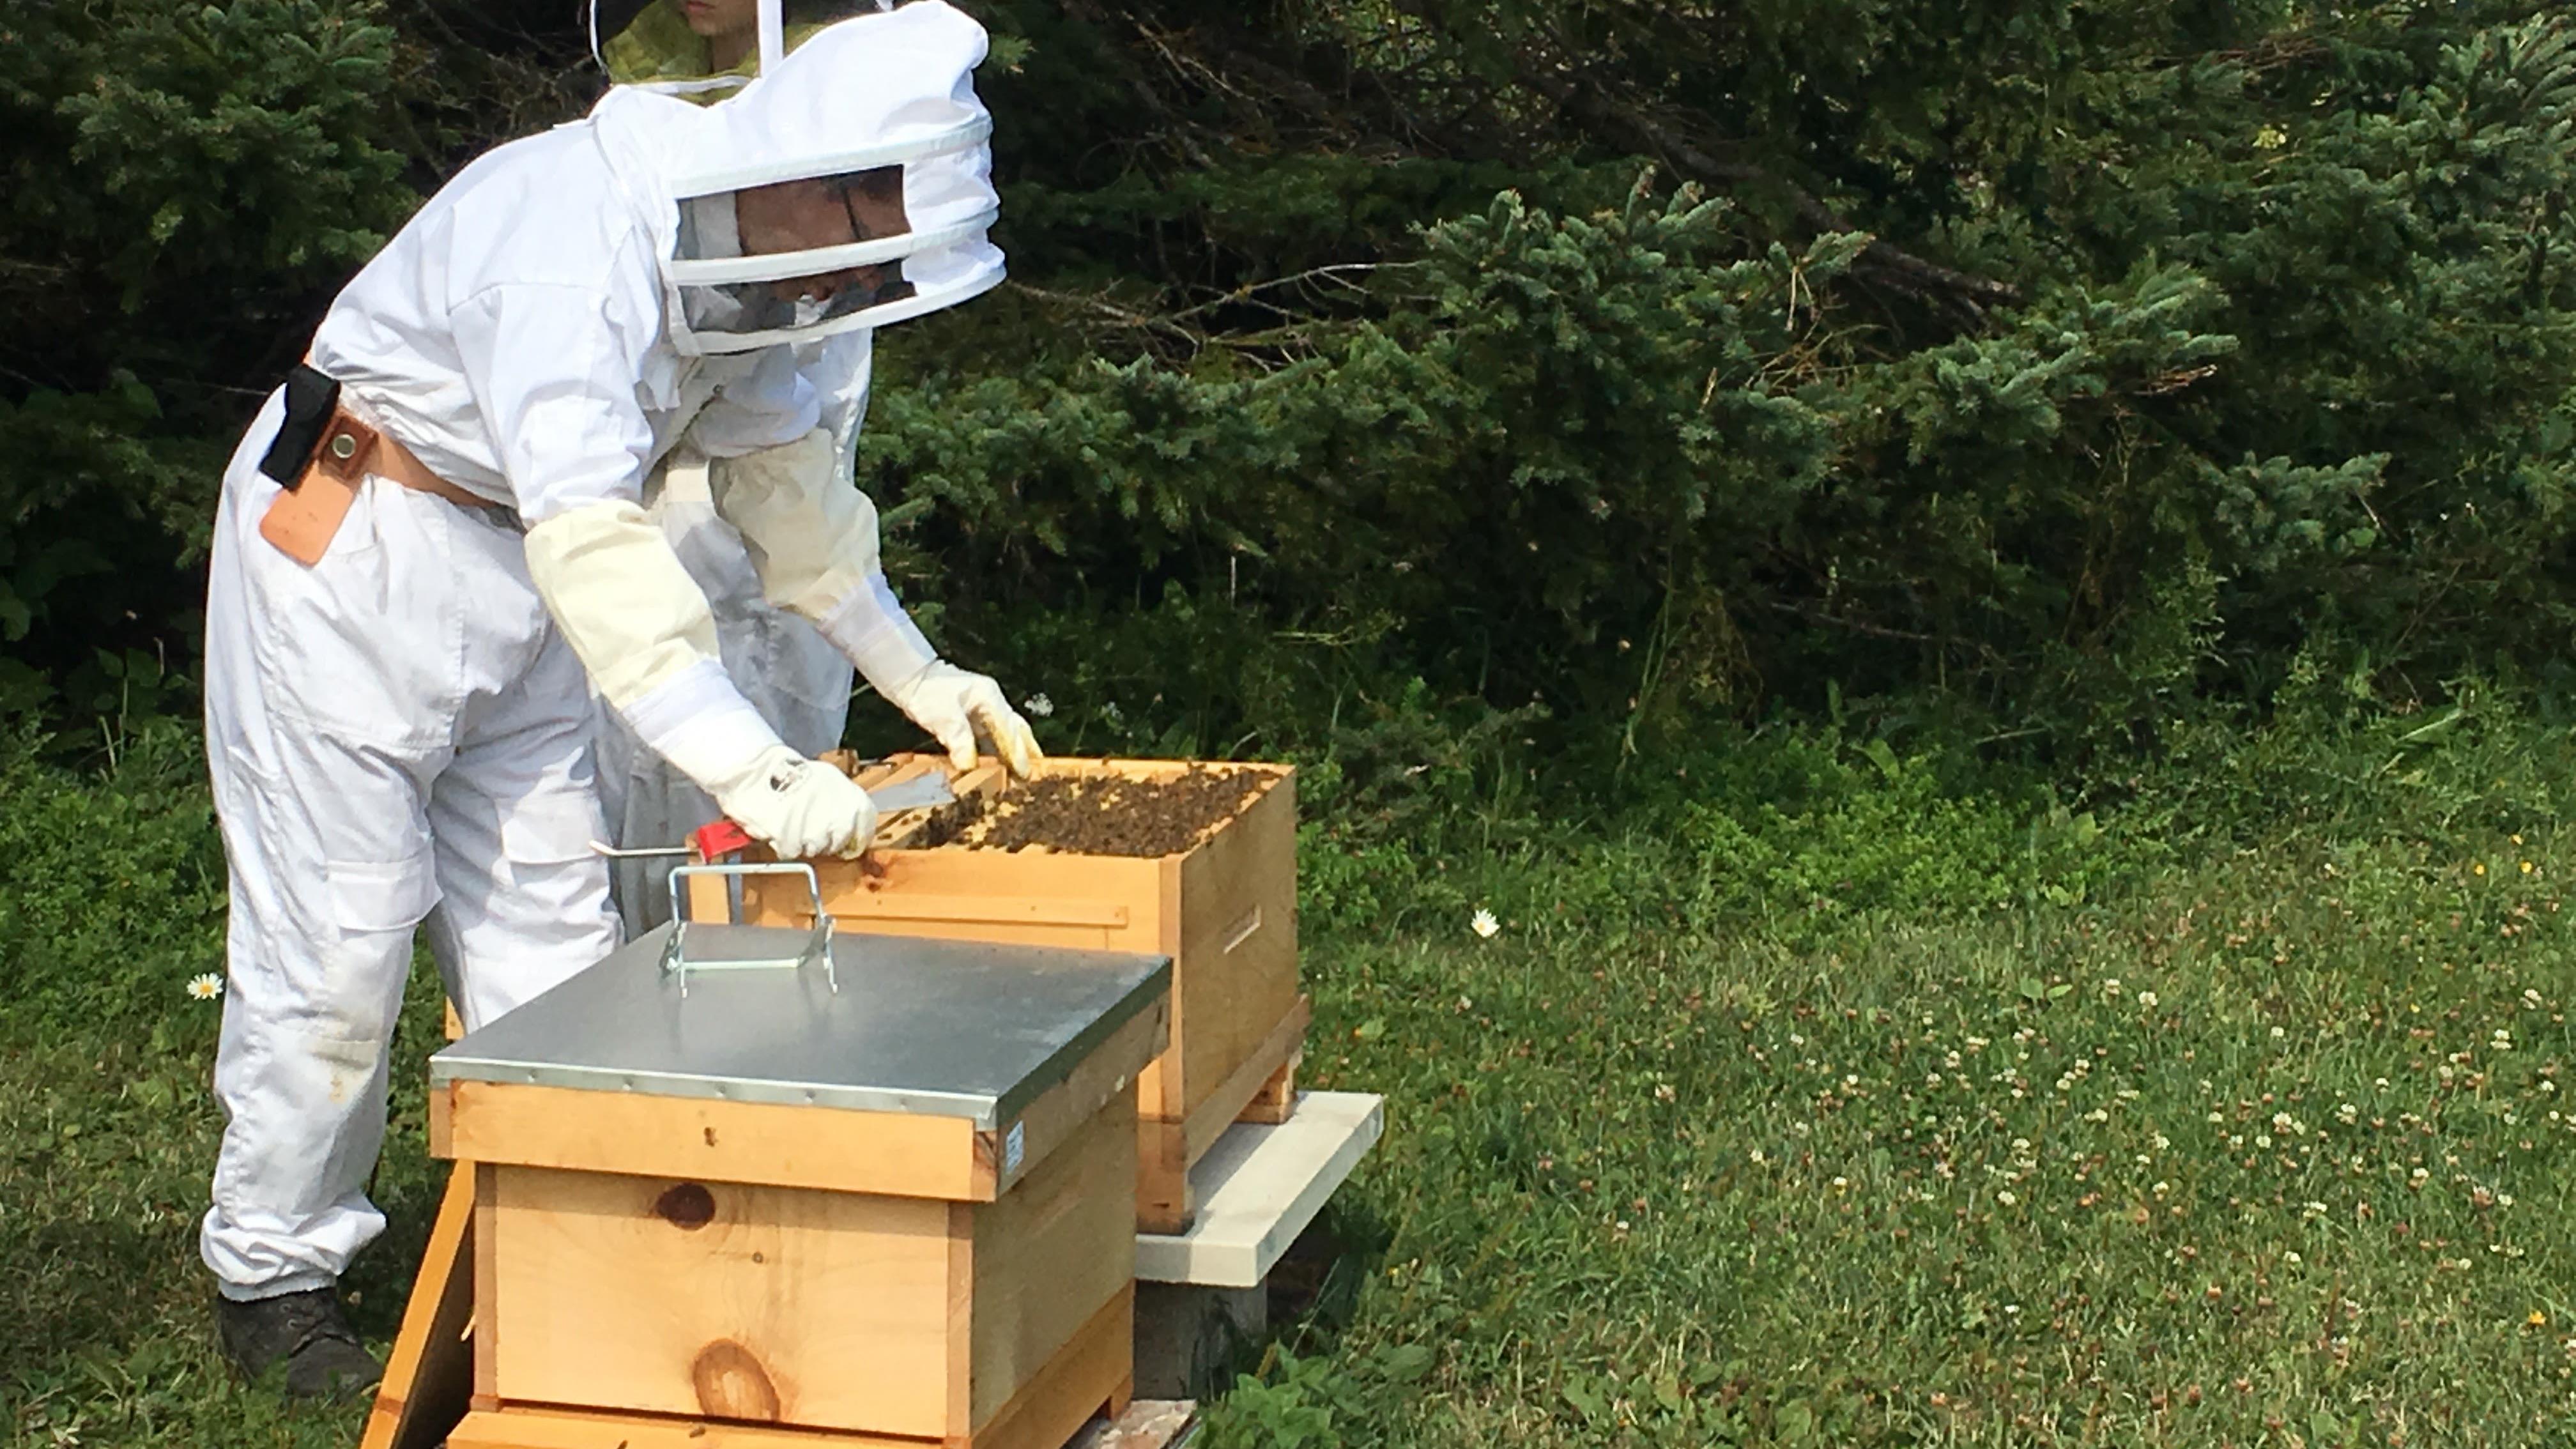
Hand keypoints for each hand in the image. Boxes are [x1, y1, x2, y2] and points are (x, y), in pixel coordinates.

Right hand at [711, 745, 880, 858]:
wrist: (759, 769)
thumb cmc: (791, 769)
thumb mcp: (828, 778)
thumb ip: (842, 801)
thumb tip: (847, 820)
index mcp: (854, 801)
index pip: (865, 829)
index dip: (856, 836)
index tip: (848, 840)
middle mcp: (841, 819)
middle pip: (839, 843)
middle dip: (826, 840)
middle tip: (810, 827)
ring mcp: (818, 833)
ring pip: (816, 850)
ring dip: (804, 842)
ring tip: (791, 822)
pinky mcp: (794, 842)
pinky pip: (792, 852)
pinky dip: (784, 844)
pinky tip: (778, 827)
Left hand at [883, 661, 1042, 776]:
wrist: (910, 678)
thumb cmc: (926, 691)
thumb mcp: (943, 716)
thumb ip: (959, 739)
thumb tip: (969, 765)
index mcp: (989, 697)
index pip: (1009, 729)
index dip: (1017, 752)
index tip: (1023, 772)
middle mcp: (991, 701)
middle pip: (1016, 728)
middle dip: (1026, 751)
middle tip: (1033, 774)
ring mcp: (983, 708)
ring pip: (1006, 732)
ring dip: (1013, 752)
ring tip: (1021, 772)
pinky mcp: (972, 716)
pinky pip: (991, 735)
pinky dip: (997, 750)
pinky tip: (997, 764)